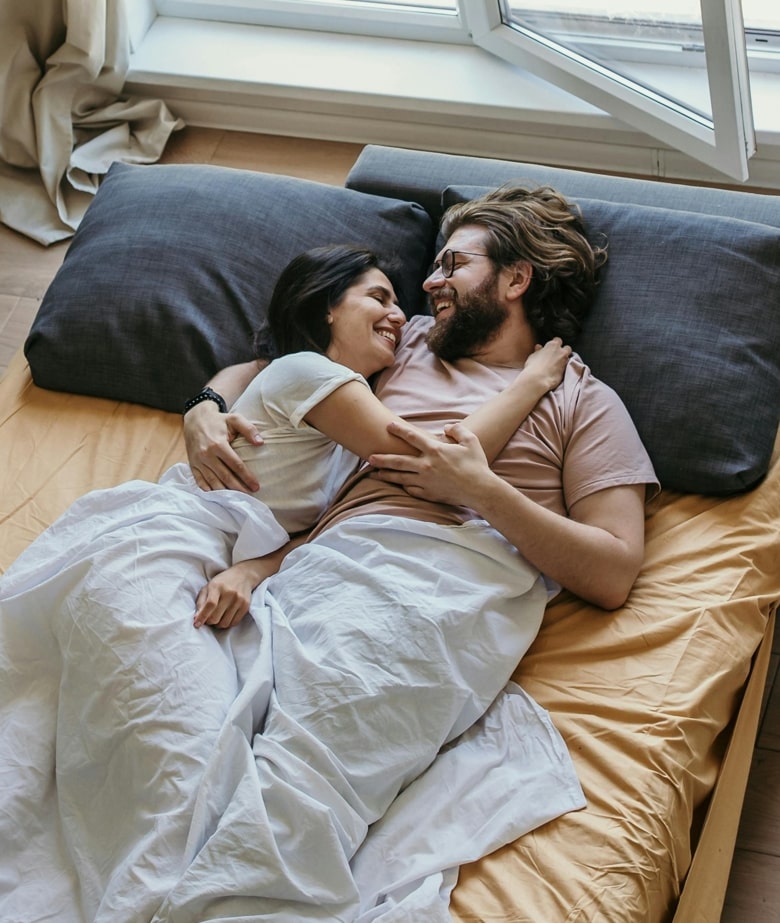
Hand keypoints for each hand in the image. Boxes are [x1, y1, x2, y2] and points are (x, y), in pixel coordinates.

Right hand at [184, 401, 262, 492]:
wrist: (195, 419)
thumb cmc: (218, 420)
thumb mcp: (235, 419)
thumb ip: (249, 429)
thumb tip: (260, 443)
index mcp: (218, 444)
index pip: (236, 465)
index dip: (247, 477)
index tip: (256, 486)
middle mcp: (207, 455)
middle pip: (225, 476)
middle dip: (238, 488)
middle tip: (249, 496)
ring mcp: (198, 461)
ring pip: (213, 481)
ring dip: (225, 492)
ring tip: (236, 499)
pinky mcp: (192, 464)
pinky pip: (200, 481)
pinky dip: (209, 490)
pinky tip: (218, 496)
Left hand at [194, 562, 257, 628]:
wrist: (243, 575)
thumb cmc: (222, 582)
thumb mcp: (208, 587)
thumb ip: (201, 602)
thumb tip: (197, 618)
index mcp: (217, 587)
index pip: (210, 604)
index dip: (202, 616)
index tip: (196, 624)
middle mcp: (230, 593)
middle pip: (216, 617)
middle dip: (209, 621)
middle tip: (208, 617)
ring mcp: (239, 600)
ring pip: (225, 623)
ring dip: (218, 624)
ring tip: (217, 617)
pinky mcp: (246, 606)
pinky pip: (234, 623)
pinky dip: (227, 623)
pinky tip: (225, 617)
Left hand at [368, 420, 492, 507]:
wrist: (480, 490)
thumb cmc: (477, 465)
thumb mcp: (471, 441)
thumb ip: (457, 430)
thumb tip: (446, 427)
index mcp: (435, 450)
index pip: (411, 437)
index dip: (398, 430)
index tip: (388, 426)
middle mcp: (426, 465)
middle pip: (398, 461)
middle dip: (382, 458)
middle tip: (369, 456)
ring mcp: (425, 481)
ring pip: (400, 477)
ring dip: (387, 474)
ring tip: (376, 473)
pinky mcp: (428, 494)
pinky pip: (411, 489)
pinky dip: (404, 486)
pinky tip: (399, 484)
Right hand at [523, 338, 571, 391]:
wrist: (537, 380)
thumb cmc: (533, 367)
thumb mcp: (533, 356)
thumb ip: (538, 351)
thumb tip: (539, 347)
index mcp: (553, 345)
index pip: (557, 340)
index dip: (555, 344)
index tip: (551, 348)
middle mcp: (561, 352)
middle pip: (567, 348)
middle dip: (564, 350)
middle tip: (557, 355)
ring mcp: (564, 362)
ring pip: (568, 358)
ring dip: (563, 360)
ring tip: (556, 365)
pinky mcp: (565, 372)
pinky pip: (566, 368)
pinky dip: (562, 369)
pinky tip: (556, 372)